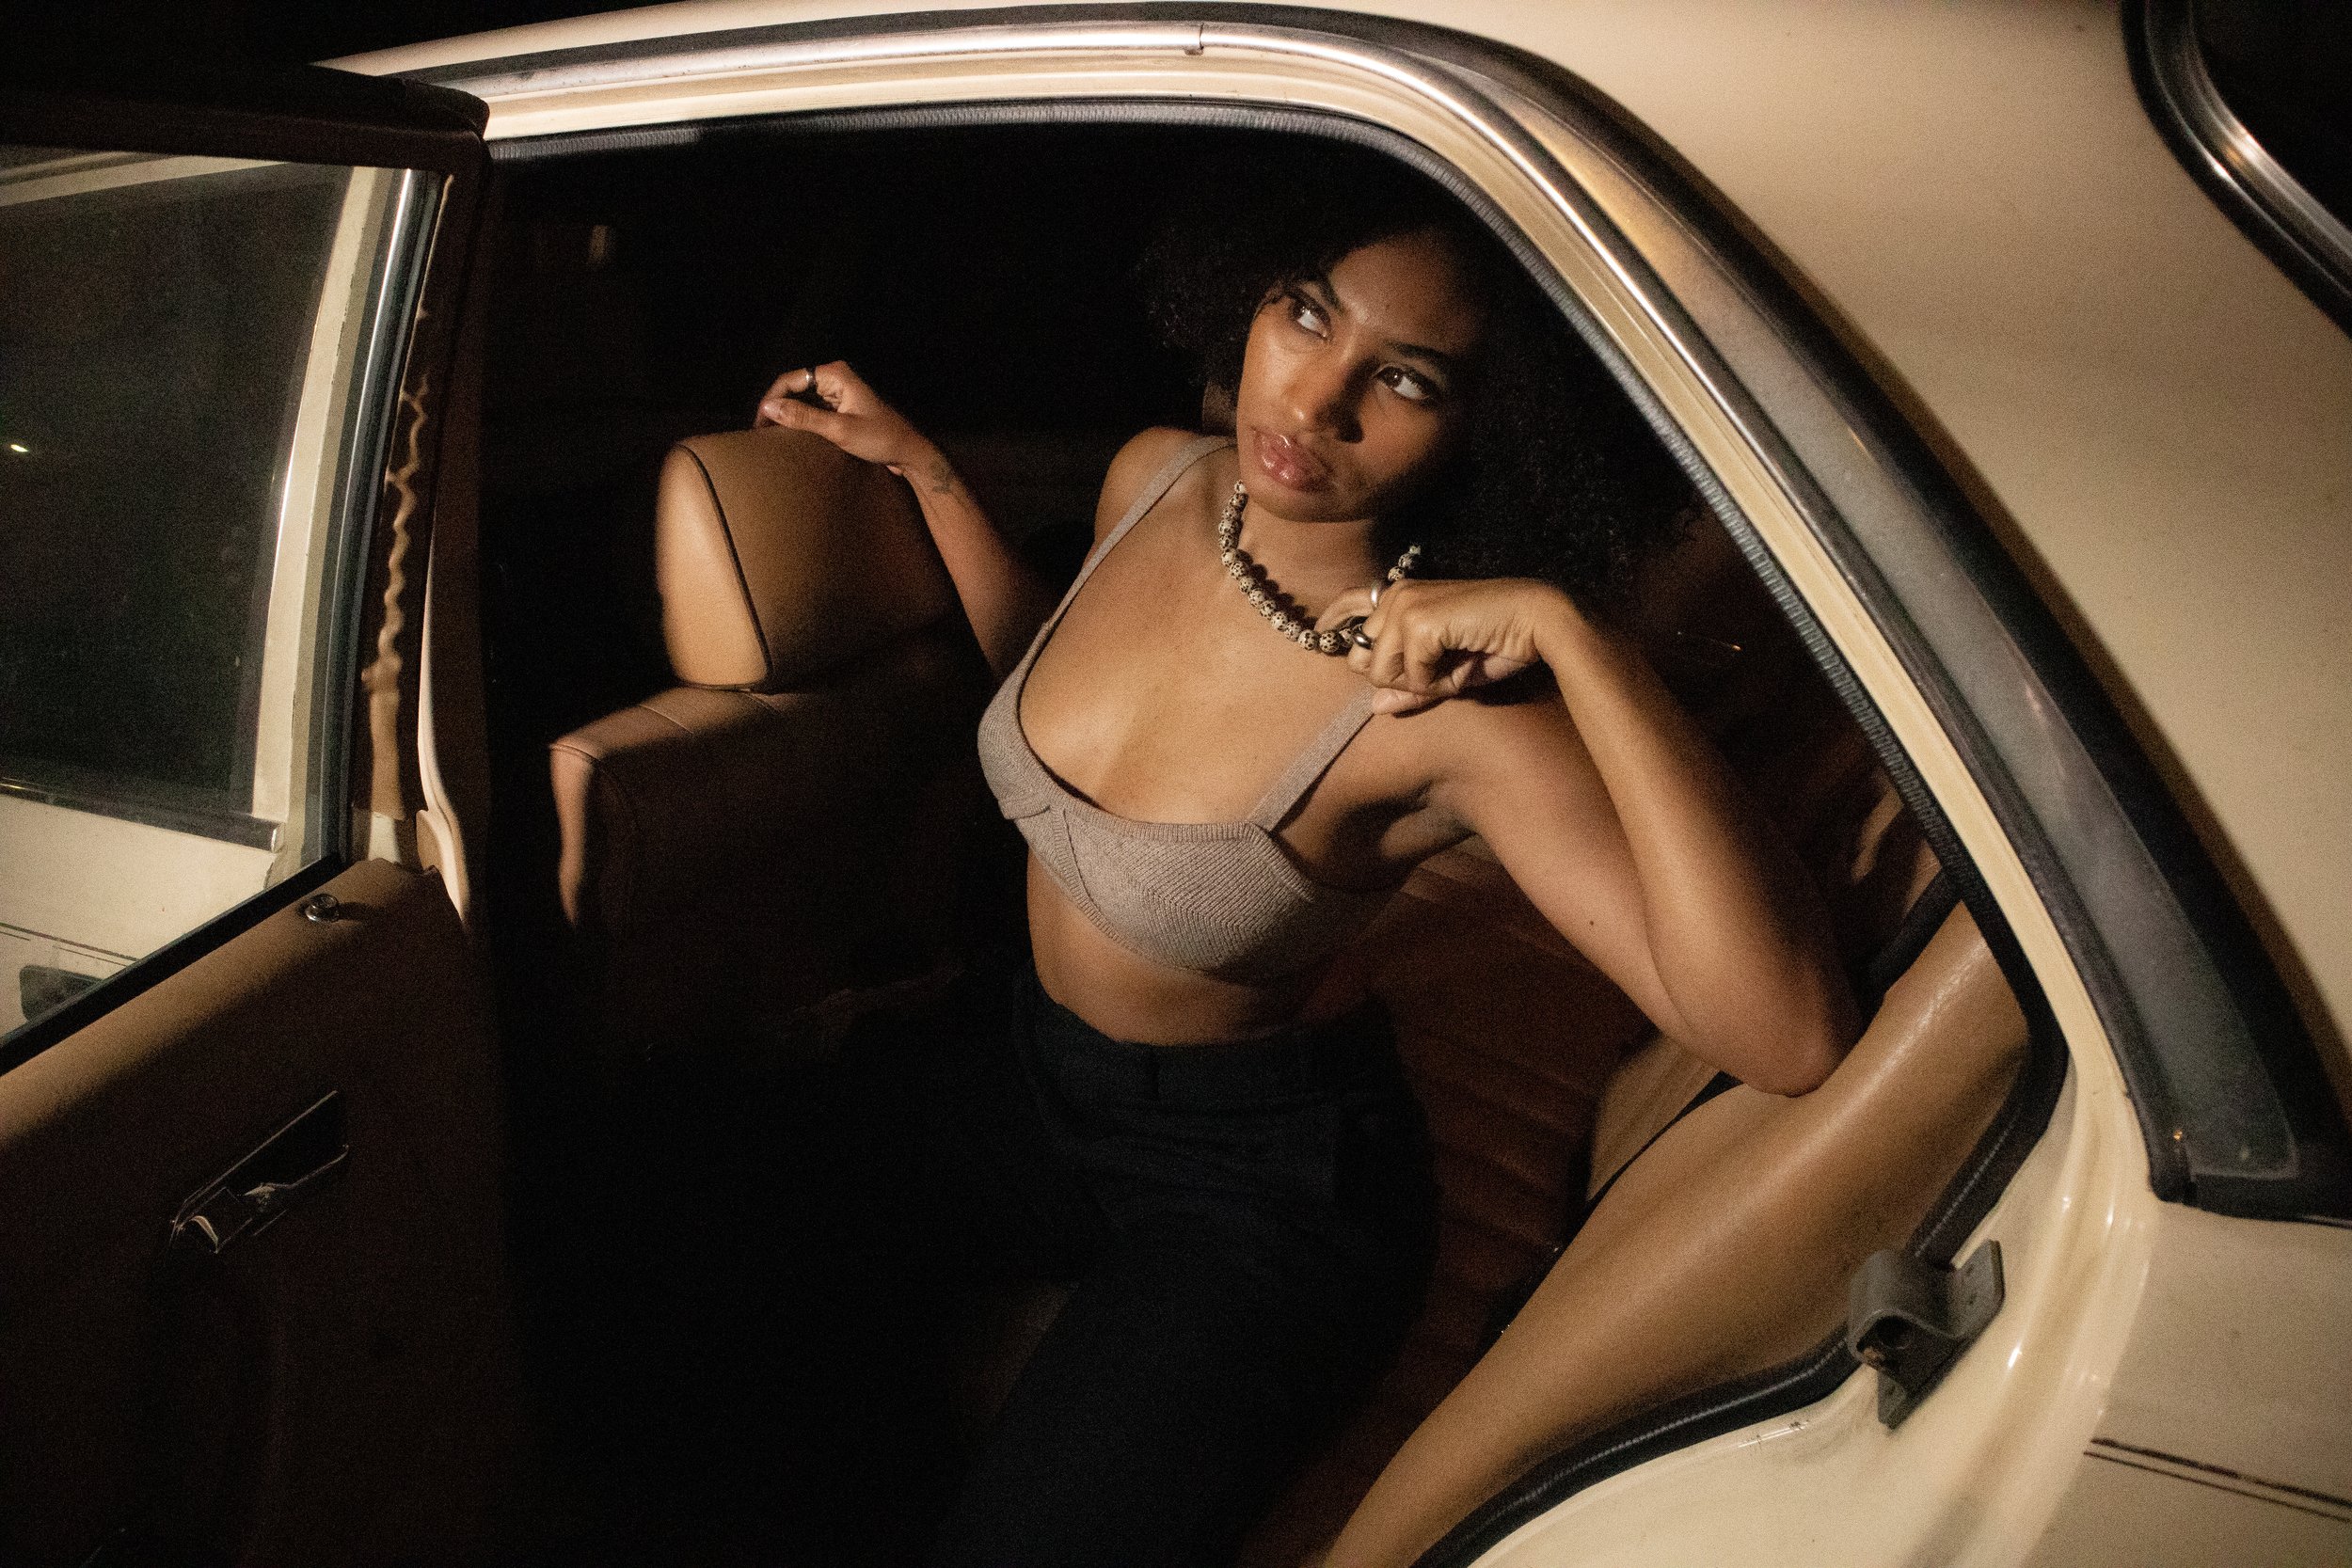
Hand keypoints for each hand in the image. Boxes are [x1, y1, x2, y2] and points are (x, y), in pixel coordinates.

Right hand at [754, 361, 936, 476]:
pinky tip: (790, 435)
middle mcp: (835, 377)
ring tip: (770, 435)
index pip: (790, 379)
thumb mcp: (839, 430)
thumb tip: (769, 408)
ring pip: (801, 399)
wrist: (907, 452)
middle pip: (794, 387)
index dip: (771, 399)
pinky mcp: (839, 405)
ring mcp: (837, 391)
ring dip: (787, 415)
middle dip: (777, 407)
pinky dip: (800, 420)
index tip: (759, 423)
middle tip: (761, 431)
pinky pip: (812, 408)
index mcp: (835, 374)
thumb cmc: (880, 439)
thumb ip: (803, 418)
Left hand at [1315, 577, 1566, 714]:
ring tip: (1454, 668)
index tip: (1322, 633)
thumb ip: (1410, 685)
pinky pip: (1410, 676)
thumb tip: (1375, 707)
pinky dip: (1437, 683)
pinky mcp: (1418, 622)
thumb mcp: (1446, 671)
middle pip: (1361, 659)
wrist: (1537, 622)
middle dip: (1396, 679)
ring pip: (1380, 673)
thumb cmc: (1497, 642)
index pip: (1347, 603)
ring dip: (1418, 684)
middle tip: (1436, 673)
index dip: (1332, 623)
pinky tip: (1463, 665)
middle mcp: (1397, 595)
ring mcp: (1404, 606)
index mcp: (1401, 594)